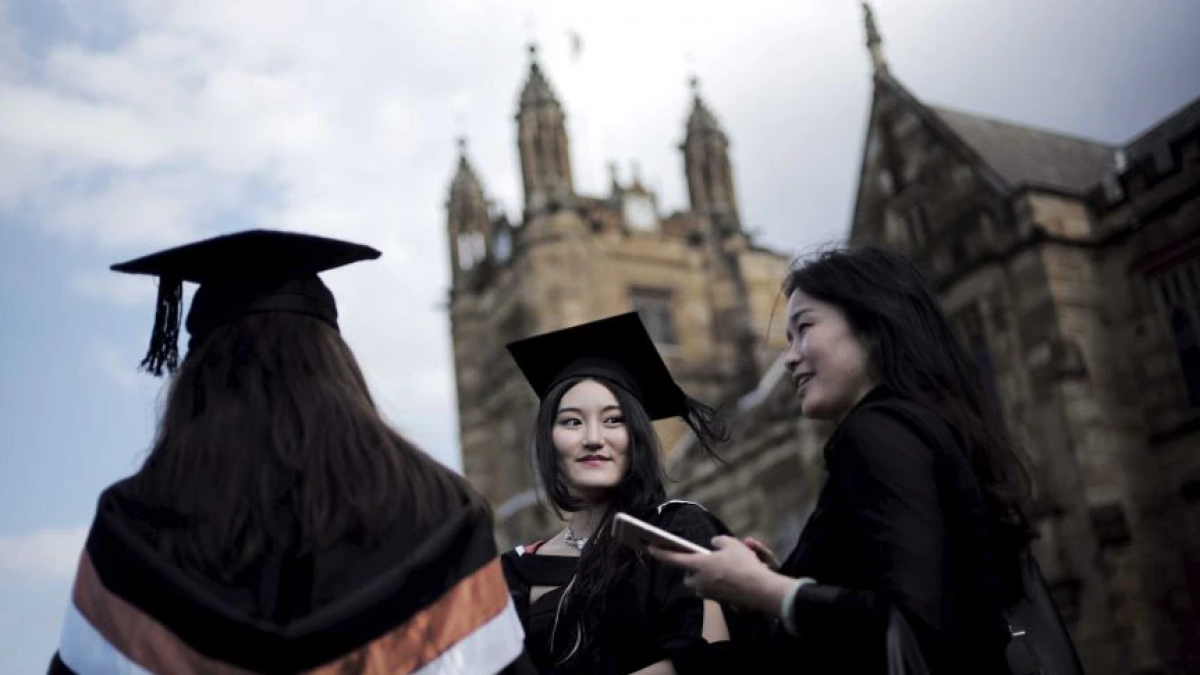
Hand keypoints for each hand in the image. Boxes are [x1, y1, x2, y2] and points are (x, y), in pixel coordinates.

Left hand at [648, 536, 795, 614]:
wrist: (759, 589)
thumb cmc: (743, 564)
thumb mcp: (732, 544)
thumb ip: (719, 541)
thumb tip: (714, 544)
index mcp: (698, 565)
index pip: (673, 558)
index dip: (660, 552)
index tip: (649, 547)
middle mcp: (699, 581)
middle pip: (688, 575)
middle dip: (692, 568)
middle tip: (704, 560)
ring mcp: (708, 593)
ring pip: (700, 583)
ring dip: (705, 576)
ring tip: (720, 567)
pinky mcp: (718, 601)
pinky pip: (712, 589)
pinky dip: (716, 583)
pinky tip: (729, 577)